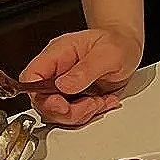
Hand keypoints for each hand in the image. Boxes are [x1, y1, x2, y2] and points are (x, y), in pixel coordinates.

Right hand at [22, 24, 142, 124]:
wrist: (128, 48)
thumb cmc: (116, 42)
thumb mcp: (108, 53)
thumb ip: (86, 69)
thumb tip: (64, 85)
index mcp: (57, 54)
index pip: (32, 76)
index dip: (38, 95)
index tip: (60, 104)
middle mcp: (56, 72)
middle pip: (42, 101)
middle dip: (66, 111)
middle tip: (89, 103)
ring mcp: (64, 87)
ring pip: (58, 113)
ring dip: (81, 114)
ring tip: (99, 101)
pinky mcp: (74, 99)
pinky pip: (74, 116)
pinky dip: (90, 114)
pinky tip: (103, 101)